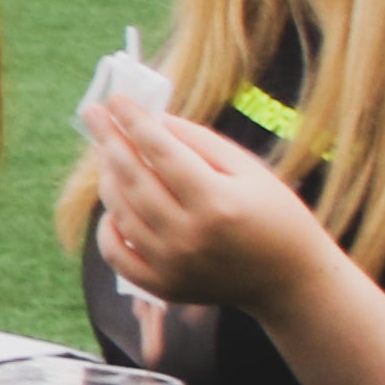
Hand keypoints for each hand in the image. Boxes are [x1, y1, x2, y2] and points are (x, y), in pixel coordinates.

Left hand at [83, 92, 336, 316]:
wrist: (291, 281)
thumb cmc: (277, 215)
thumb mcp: (249, 170)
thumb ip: (200, 143)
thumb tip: (153, 120)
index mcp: (217, 202)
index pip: (161, 152)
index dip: (135, 122)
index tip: (116, 98)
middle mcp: (189, 236)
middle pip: (133, 180)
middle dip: (109, 141)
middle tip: (93, 114)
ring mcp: (172, 265)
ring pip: (120, 213)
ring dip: (107, 178)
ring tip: (106, 153)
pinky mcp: (162, 286)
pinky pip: (116, 254)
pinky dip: (107, 227)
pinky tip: (114, 205)